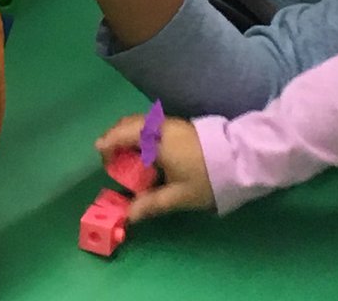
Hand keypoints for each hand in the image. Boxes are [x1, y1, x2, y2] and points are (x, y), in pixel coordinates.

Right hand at [95, 115, 214, 219]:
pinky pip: (149, 124)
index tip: (99, 151)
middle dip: (115, 135)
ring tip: (121, 150)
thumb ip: (151, 204)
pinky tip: (141, 147)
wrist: (238, 160)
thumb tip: (128, 216)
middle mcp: (161, 127)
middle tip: (107, 152)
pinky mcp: (178, 125)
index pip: (126, 135)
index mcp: (158, 141)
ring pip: (141, 122)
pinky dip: (138, 132)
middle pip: (130, 123)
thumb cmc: (205, 178)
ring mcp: (171, 123)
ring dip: (127, 132)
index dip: (110, 141)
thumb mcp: (179, 196)